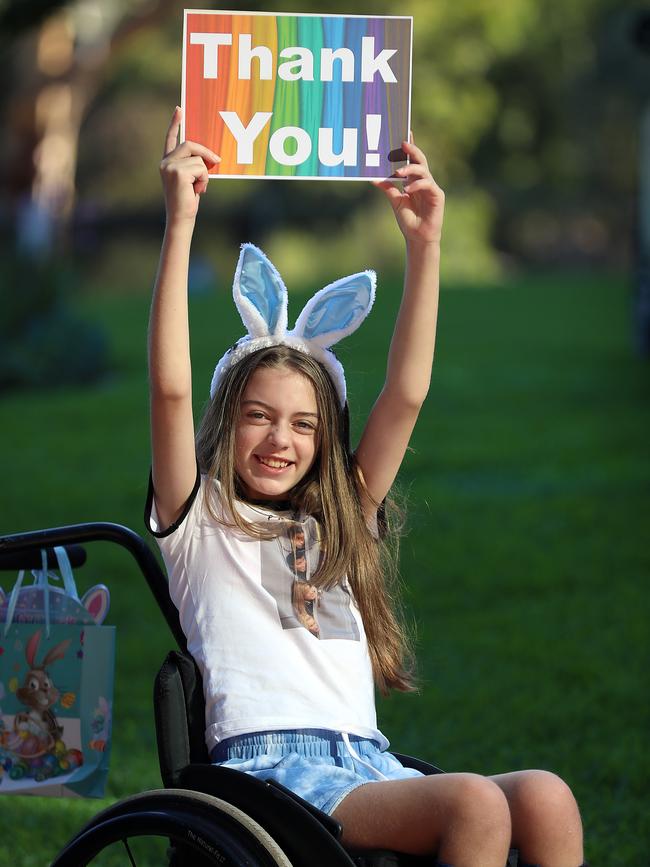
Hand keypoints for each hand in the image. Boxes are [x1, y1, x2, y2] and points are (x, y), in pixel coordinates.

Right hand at [159, 107, 220, 223]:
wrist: (181, 218)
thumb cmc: (187, 200)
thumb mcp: (192, 179)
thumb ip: (195, 165)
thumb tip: (211, 157)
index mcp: (168, 161)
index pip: (170, 138)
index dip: (174, 123)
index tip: (179, 109)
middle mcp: (165, 162)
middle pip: (190, 144)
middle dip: (206, 153)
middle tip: (217, 162)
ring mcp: (169, 166)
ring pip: (199, 159)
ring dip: (205, 174)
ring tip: (199, 188)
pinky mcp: (177, 172)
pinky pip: (201, 168)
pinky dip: (205, 180)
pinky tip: (197, 191)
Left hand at [374, 136, 444, 245]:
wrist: (418, 238)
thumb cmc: (408, 220)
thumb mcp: (395, 202)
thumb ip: (388, 188)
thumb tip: (373, 178)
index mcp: (414, 180)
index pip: (413, 160)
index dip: (410, 147)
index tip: (403, 134)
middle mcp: (424, 181)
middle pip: (420, 160)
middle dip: (412, 150)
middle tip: (402, 143)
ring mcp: (431, 188)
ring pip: (424, 170)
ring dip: (410, 169)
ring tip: (397, 172)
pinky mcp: (437, 196)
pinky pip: (427, 185)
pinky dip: (417, 184)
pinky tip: (407, 188)